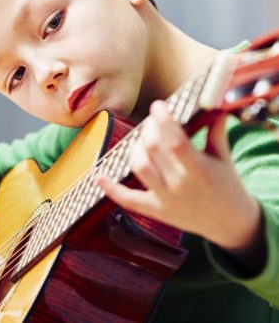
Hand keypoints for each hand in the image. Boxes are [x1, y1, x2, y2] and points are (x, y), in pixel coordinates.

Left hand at [96, 100, 260, 253]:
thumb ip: (215, 131)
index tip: (158, 106)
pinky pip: (129, 200)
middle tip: (152, 121)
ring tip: (142, 140)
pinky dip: (111, 189)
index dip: (163, 120)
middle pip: (154, 150)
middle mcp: (180, 185)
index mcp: (200, 170)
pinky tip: (98, 176)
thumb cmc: (227, 186)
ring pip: (140, 167)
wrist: (231, 224)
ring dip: (135, 149)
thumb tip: (212, 105)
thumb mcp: (224, 158)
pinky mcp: (156, 211)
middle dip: (149, 129)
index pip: (175, 141)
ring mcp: (166, 199)